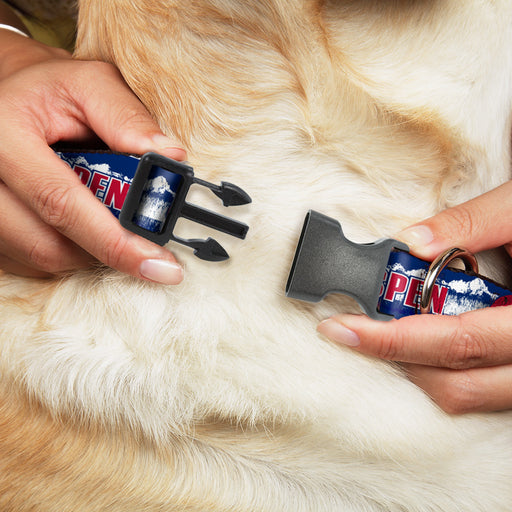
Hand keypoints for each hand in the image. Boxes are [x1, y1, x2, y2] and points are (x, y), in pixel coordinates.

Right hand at [0, 31, 185, 282]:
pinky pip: (31, 261)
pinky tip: (83, 226)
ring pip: (42, 258)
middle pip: (49, 245)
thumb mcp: (90, 84)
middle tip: (147, 246)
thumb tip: (171, 157)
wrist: (8, 97)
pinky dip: (69, 251)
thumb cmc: (50, 90)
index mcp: (3, 135)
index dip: (115, 242)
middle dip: (108, 251)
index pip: (61, 203)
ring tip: (110, 221)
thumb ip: (128, 117)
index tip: (160, 266)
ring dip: (89, 251)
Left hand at [318, 181, 511, 413]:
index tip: (342, 328)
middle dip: (394, 356)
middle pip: (456, 382)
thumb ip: (472, 223)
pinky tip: (425, 338)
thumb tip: (411, 241)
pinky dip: (445, 369)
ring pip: (469, 395)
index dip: (391, 339)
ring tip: (386, 331)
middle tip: (353, 329)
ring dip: (418, 367)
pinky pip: (483, 391)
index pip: (455, 341)